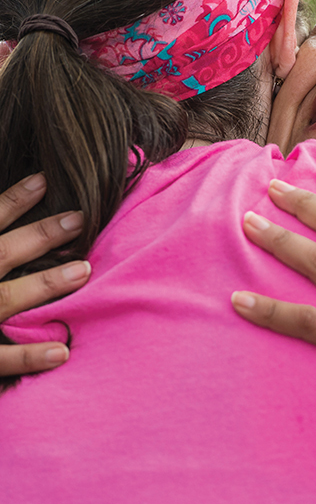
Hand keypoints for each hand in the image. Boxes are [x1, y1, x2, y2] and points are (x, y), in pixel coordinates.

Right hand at [0, 173, 89, 375]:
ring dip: (44, 284)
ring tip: (84, 270)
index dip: (11, 201)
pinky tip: (61, 352)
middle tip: (79, 219)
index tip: (44, 180)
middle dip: (40, 235)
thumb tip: (14, 216)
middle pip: (0, 254)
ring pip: (4, 299)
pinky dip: (26, 356)